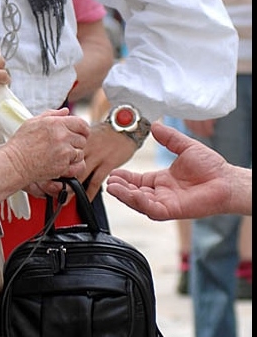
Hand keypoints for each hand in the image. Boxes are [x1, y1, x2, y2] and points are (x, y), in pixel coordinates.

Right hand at [4, 108, 88, 191]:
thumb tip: (66, 111)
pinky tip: (61, 164)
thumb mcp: (33, 122)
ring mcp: (63, 151)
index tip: (80, 133)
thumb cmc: (20, 143)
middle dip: (76, 143)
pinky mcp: (63, 165)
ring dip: (73, 155)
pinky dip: (71, 166)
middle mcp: (62, 136)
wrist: (15, 163)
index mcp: (56, 123)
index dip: (83, 129)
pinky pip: (77, 165)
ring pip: (80, 152)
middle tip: (65, 146)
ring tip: (60, 156)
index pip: (81, 124)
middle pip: (83, 139)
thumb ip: (51, 114)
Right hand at [106, 121, 237, 219]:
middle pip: (133, 193)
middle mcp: (161, 193)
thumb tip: (155, 125)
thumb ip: (169, 137)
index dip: (124, 177)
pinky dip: (139, 202)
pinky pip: (151, 209)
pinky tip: (131, 194)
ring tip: (113, 188)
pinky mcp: (171, 210)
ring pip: (138, 202)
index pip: (136, 180)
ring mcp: (165, 203)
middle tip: (109, 182)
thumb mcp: (185, 147)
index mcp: (161, 180)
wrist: (226, 179)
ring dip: (125, 195)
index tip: (113, 173)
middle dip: (120, 188)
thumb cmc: (211, 166)